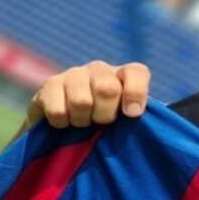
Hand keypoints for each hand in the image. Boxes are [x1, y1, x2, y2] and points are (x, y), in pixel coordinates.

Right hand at [26, 61, 151, 128]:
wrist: (63, 130)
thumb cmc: (103, 127)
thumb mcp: (126, 124)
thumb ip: (138, 119)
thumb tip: (149, 119)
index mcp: (123, 76)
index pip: (136, 73)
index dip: (135, 93)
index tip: (131, 114)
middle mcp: (99, 69)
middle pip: (107, 89)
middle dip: (105, 115)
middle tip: (101, 123)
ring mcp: (73, 74)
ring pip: (81, 101)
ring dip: (82, 121)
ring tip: (82, 123)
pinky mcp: (49, 84)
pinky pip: (58, 110)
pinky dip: (62, 124)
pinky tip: (64, 122)